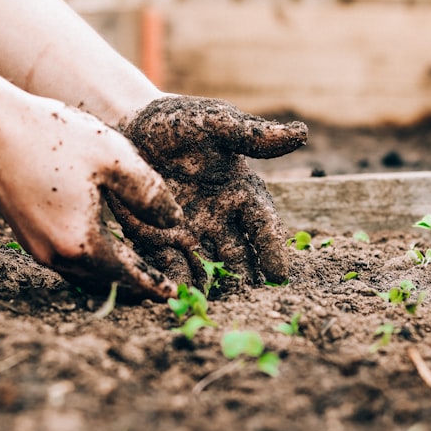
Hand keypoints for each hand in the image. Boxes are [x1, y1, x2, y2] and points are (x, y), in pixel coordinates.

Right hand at [0, 96, 181, 300]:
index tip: (173, 295)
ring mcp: (37, 248)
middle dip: (134, 286)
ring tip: (136, 271)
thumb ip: (150, 194)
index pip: (128, 275)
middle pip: (105, 282)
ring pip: (84, 275)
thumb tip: (174, 222)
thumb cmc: (53, 136)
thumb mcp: (115, 158)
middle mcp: (56, 255)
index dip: (153, 285)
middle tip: (160, 287)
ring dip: (111, 276)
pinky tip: (103, 248)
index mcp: (82, 243)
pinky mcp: (26, 236)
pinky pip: (67, 261)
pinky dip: (91, 262)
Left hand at [108, 96, 307, 288]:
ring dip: (213, 288)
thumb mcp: (214, 122)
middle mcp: (220, 219)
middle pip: (239, 256)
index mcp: (241, 193)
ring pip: (208, 267)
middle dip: (245, 279)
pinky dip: (176, 282)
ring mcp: (190, 233)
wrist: (129, 126)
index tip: (279, 274)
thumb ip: (252, 134)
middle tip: (249, 302)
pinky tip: (178, 297)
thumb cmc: (178, 121)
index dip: (272, 249)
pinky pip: (171, 266)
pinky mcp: (159, 240)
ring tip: (215, 308)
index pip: (263, 225)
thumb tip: (301, 134)